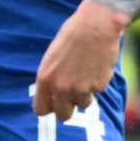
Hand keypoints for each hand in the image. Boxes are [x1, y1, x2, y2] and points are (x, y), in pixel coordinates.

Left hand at [33, 0, 128, 116]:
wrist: (97, 24)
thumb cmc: (73, 34)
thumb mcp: (52, 56)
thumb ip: (51, 77)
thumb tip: (52, 92)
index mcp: (46, 79)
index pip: (40, 110)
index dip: (48, 107)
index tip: (53, 104)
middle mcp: (62, 88)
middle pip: (63, 115)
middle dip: (68, 109)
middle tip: (72, 99)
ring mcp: (81, 89)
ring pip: (82, 104)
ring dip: (85, 94)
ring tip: (86, 74)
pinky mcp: (98, 86)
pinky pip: (97, 91)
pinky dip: (97, 82)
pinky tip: (97, 66)